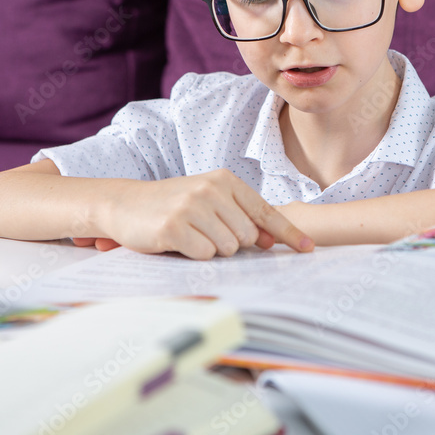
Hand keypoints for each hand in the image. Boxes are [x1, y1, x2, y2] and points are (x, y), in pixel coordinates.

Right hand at [79, 169, 313, 259]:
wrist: (125, 203)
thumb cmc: (172, 205)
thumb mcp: (208, 202)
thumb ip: (239, 217)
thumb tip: (269, 240)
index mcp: (224, 180)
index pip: (264, 211)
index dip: (288, 233)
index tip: (309, 249)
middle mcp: (211, 189)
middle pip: (246, 236)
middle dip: (230, 243)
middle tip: (204, 232)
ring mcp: (192, 207)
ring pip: (227, 248)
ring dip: (210, 249)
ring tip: (189, 235)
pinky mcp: (174, 227)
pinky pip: (203, 255)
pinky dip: (193, 254)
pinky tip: (178, 241)